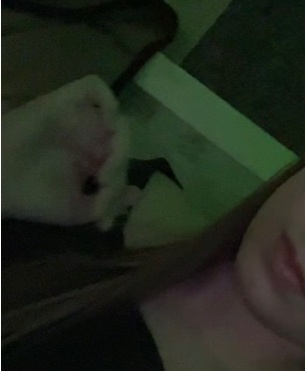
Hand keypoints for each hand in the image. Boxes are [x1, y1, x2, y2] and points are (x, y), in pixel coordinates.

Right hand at [2, 75, 131, 229]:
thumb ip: (109, 203)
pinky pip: (94, 87)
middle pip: (122, 142)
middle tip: (105, 187)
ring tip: (104, 173)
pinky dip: (108, 101)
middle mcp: (88, 136)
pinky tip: (109, 125)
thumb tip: (138, 193)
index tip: (102, 214)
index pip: (122, 162)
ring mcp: (77, 119)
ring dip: (120, 145)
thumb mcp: (77, 210)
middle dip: (120, 168)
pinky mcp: (62, 103)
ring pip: (116, 118)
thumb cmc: (31, 198)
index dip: (120, 186)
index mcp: (91, 159)